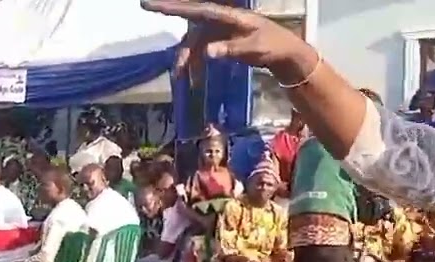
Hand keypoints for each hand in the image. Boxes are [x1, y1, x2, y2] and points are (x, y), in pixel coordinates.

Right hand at [141, 0, 314, 78]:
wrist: (285, 53)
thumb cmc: (274, 45)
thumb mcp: (255, 48)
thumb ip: (231, 49)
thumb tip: (207, 53)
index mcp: (226, 16)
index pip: (195, 9)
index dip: (172, 7)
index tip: (149, 4)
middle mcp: (218, 21)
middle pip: (189, 25)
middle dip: (174, 31)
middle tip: (151, 19)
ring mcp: (218, 32)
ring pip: (192, 44)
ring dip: (186, 61)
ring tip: (182, 79)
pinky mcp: (219, 43)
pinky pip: (200, 53)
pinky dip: (196, 67)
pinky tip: (195, 82)